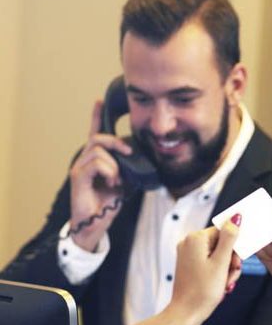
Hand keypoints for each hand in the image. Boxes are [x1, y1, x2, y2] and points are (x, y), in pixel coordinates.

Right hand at [68, 101, 132, 251]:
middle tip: (130, 153)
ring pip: (99, 151)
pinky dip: (109, 171)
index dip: (96, 117)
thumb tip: (140, 160)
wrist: (95, 223)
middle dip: (117, 142)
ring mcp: (80, 167)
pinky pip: (96, 164)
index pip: (95, 133)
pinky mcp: (78, 176)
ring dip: (114, 165)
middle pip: (99, 138)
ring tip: (117, 180)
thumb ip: (129, 169)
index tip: (100, 101)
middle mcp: (85, 160)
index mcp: (96, 160)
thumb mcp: (124, 182)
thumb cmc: (107, 203)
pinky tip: (112, 182)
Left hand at [169, 215, 241, 324]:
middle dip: (230, 260)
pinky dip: (218, 272)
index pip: (224, 231)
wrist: (186, 313)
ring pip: (218, 254)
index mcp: (195, 239)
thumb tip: (236, 218)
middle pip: (222, 243)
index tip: (236, 262)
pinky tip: (220, 285)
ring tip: (225, 283)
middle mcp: (189, 243)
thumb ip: (230, 238)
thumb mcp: (221, 263)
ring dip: (226, 269)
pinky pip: (210, 262)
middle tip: (231, 274)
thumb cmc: (203, 291)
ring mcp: (188, 254)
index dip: (234, 247)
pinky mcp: (189, 264)